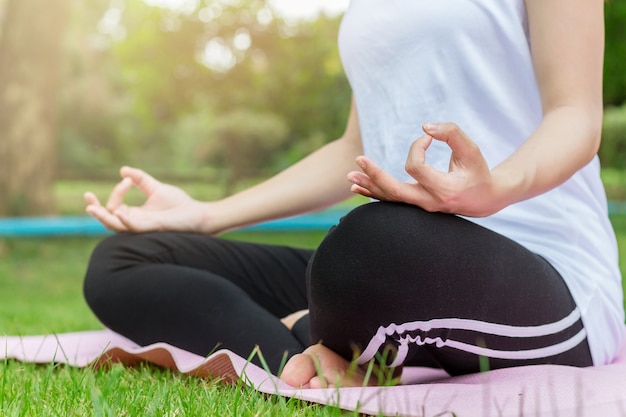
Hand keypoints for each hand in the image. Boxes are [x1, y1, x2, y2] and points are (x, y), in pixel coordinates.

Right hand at [84, 166, 209, 232]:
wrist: (197, 213)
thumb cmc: (178, 204)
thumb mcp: (155, 188)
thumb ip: (140, 179)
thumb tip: (123, 170)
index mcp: (134, 214)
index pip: (114, 206)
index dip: (116, 192)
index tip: (127, 179)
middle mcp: (135, 223)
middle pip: (108, 220)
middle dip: (95, 209)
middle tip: (86, 196)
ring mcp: (142, 227)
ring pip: (115, 226)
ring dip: (103, 216)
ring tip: (91, 208)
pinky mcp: (152, 228)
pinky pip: (133, 227)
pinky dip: (124, 220)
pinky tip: (119, 211)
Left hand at [347, 122, 507, 216]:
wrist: (483, 200)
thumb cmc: (477, 171)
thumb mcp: (471, 150)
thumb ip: (451, 133)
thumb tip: (425, 127)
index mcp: (444, 189)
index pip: (417, 167)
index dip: (416, 147)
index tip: (427, 138)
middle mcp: (429, 202)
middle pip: (396, 191)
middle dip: (376, 175)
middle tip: (359, 160)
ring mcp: (421, 207)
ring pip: (390, 199)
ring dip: (368, 186)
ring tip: (349, 177)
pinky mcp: (415, 205)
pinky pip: (391, 201)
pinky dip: (373, 193)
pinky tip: (356, 188)